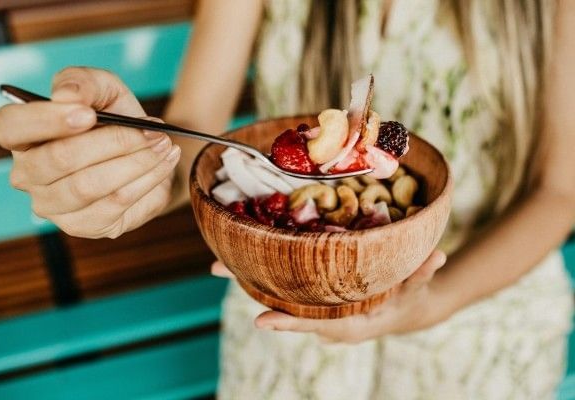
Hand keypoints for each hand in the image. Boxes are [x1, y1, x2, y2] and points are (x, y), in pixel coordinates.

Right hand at [0, 67, 180, 238]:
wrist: (148, 152)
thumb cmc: (115, 118)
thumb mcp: (104, 89)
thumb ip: (83, 82)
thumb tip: (66, 96)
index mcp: (21, 135)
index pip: (9, 127)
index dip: (46, 120)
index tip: (88, 114)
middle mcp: (28, 175)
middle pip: (60, 159)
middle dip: (114, 141)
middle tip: (152, 130)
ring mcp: (53, 205)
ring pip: (90, 185)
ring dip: (137, 161)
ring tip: (163, 144)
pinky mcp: (84, 225)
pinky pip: (116, 203)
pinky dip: (148, 179)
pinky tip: (164, 162)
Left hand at [211, 250, 448, 343]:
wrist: (404, 311)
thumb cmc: (410, 301)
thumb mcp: (417, 289)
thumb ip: (423, 274)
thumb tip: (436, 256)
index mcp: (347, 323)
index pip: (314, 324)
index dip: (289, 323)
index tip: (260, 322)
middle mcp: (324, 318)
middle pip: (282, 304)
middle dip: (249, 287)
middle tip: (216, 268)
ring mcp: (315, 306)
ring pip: (277, 293)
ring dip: (247, 276)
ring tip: (217, 260)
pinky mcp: (313, 294)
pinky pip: (284, 284)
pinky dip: (263, 270)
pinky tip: (243, 253)